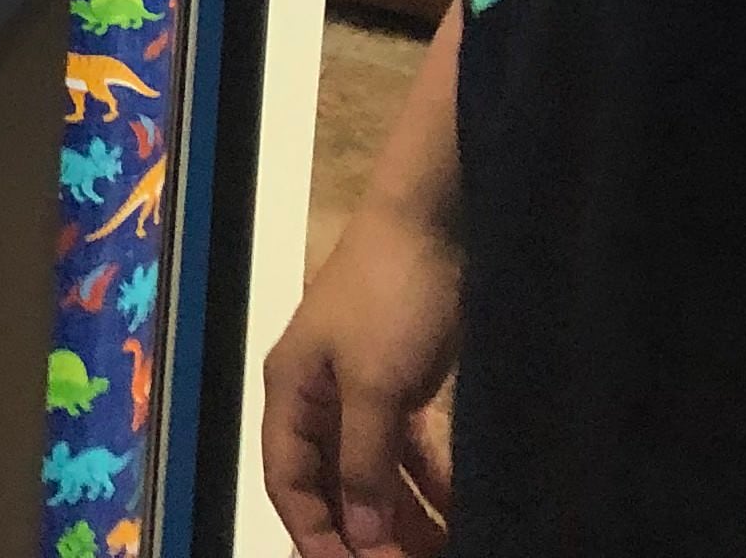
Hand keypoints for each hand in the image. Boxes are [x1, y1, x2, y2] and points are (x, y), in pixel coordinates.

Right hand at [263, 203, 460, 555]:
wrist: (433, 221)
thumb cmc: (389, 296)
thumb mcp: (375, 384)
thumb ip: (363, 460)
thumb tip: (360, 530)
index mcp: (291, 393)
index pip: (289, 483)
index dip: (315, 535)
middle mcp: (319, 399)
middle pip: (332, 484)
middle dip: (364, 531)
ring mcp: (362, 391)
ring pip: (374, 472)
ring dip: (402, 514)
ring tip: (440, 548)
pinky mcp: (402, 383)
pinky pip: (408, 450)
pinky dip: (429, 481)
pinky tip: (456, 506)